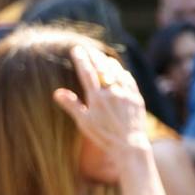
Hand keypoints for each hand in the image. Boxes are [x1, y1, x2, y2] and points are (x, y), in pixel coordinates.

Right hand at [52, 44, 149, 163]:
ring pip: (117, 72)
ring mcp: (126, 94)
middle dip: (93, 56)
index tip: (76, 49)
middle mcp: (112, 93)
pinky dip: (122, 73)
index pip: (87, 72)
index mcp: (97, 98)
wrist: (130, 145)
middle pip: (102, 68)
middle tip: (88, 49)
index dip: (81, 59)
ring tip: (102, 57)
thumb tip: (57, 92)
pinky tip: (120, 71)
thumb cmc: (103, 136)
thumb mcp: (84, 122)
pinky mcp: (137, 98)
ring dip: (108, 62)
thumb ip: (72, 105)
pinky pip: (129, 80)